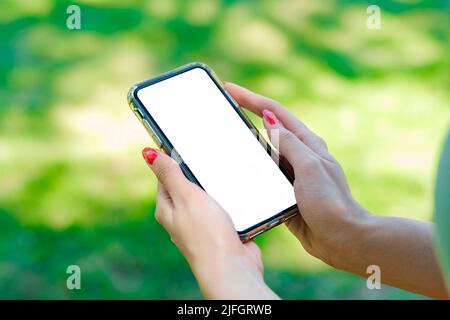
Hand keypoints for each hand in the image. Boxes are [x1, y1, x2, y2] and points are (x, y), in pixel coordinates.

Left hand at [142, 147, 277, 298]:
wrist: (232, 266)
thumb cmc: (206, 234)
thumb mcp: (185, 196)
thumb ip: (169, 174)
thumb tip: (147, 153)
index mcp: (167, 209)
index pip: (165, 178)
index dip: (173, 160)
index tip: (184, 145)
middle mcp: (182, 218)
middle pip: (187, 187)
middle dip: (199, 174)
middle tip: (210, 159)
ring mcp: (202, 225)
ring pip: (208, 197)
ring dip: (217, 188)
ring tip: (226, 176)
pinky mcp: (221, 230)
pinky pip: (224, 209)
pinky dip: (230, 201)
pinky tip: (237, 196)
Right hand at [225, 83, 369, 268]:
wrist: (341, 238)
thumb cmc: (329, 201)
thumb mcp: (309, 167)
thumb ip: (289, 143)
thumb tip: (269, 119)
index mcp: (307, 143)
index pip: (275, 112)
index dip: (251, 99)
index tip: (230, 90)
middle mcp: (298, 155)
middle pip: (268, 129)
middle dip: (246, 115)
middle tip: (222, 109)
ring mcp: (291, 174)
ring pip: (263, 153)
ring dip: (246, 143)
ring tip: (223, 137)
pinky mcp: (284, 192)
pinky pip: (263, 176)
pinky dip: (250, 170)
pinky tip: (235, 171)